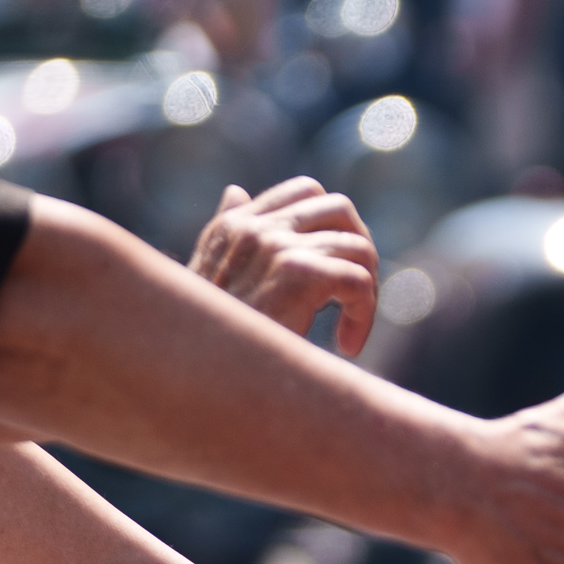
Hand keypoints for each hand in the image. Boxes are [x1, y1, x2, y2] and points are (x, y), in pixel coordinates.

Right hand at [190, 178, 381, 355]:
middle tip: (357, 293)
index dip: (334, 225)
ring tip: (351, 329)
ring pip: (357, 247)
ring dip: (366, 290)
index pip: (305, 191)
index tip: (335, 268)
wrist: (197, 373)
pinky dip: (364, 314)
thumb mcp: (210, 273)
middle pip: (339, 208)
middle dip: (359, 248)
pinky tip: (348, 345)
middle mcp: (255, 228)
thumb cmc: (208, 338)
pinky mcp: (297, 274)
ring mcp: (276, 247)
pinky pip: (359, 280)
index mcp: (237, 224)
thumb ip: (229, 233)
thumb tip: (236, 190)